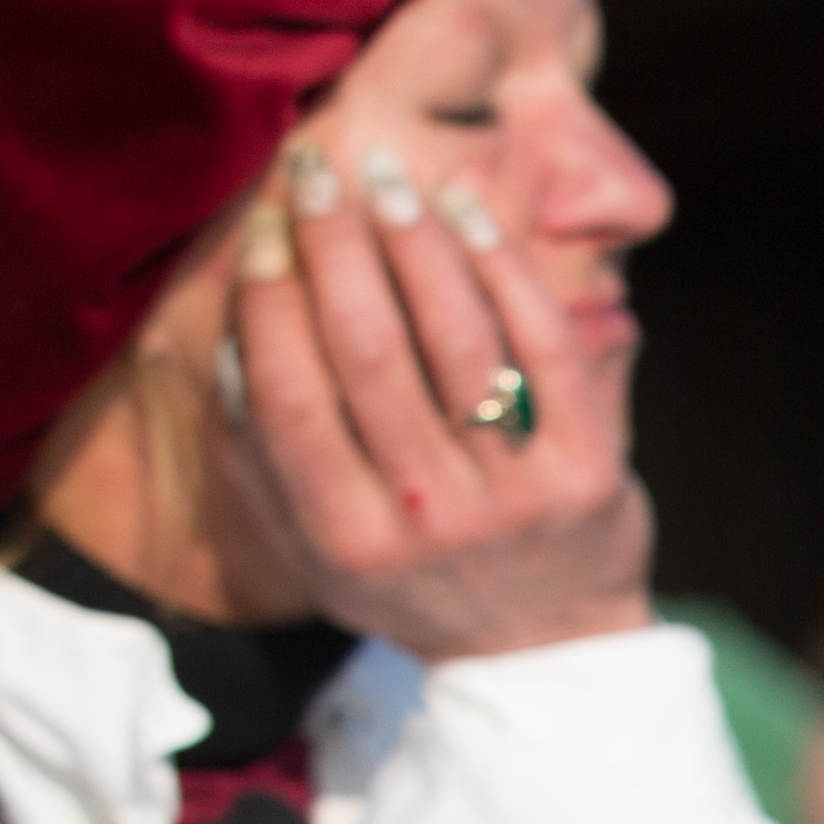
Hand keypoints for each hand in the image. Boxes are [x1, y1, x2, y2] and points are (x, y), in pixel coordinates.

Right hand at [226, 131, 654, 660]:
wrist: (546, 651)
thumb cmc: (413, 578)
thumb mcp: (315, 549)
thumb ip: (259, 460)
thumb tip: (232, 340)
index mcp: (346, 538)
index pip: (290, 395)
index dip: (271, 298)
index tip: (267, 228)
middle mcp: (431, 521)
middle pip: (369, 353)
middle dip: (337, 246)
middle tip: (318, 172)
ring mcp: (517, 497)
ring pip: (457, 341)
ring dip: (416, 243)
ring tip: (389, 179)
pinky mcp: (590, 472)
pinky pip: (545, 348)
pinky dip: (504, 271)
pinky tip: (467, 215)